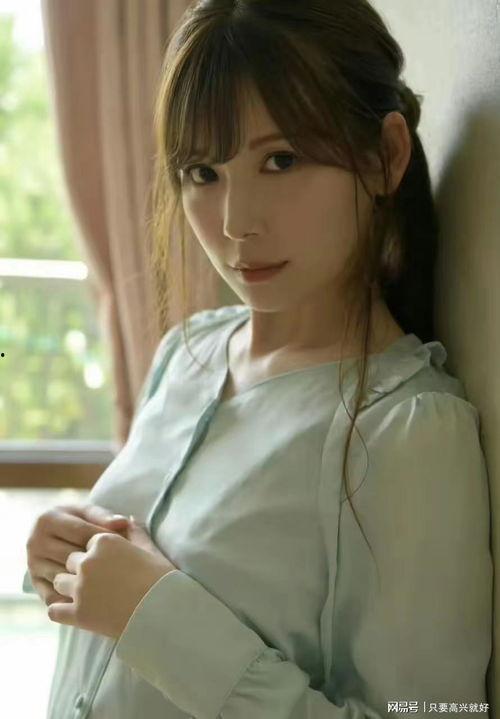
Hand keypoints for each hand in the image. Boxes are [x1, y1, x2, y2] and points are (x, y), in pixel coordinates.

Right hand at [25, 503, 131, 606]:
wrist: (58, 535)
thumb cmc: (80, 522)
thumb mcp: (90, 514)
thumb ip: (105, 517)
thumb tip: (124, 523)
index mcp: (47, 519)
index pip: (81, 532)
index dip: (105, 539)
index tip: (126, 545)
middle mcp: (35, 541)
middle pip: (72, 556)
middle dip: (98, 562)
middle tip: (122, 567)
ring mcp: (33, 564)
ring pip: (65, 578)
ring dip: (88, 583)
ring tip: (111, 582)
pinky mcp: (35, 583)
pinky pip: (56, 596)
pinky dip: (75, 600)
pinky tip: (96, 598)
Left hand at [47, 517, 177, 639]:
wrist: (164, 612)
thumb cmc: (161, 578)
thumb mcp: (150, 549)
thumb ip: (135, 531)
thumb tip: (128, 519)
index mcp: (104, 542)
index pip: (86, 543)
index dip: (95, 555)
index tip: (106, 565)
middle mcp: (88, 561)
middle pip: (70, 561)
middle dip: (79, 570)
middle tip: (96, 582)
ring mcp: (81, 588)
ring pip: (59, 582)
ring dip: (68, 588)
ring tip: (85, 596)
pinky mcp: (78, 614)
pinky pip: (54, 609)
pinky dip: (61, 611)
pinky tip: (72, 612)